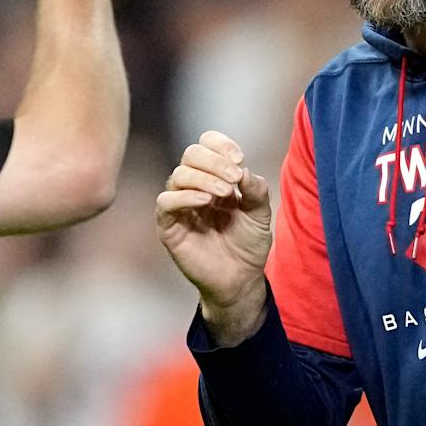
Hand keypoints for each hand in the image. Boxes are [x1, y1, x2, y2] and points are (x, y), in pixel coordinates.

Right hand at [155, 130, 272, 341]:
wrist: (240, 280)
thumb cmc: (248, 245)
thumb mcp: (260, 214)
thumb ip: (255, 190)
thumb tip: (243, 170)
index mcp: (215, 178)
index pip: (206, 145)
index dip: (220, 145)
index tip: (239, 158)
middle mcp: (194, 187)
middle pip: (190, 154)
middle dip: (214, 161)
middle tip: (234, 177)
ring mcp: (180, 207)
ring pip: (178, 175)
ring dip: (203, 178)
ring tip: (224, 193)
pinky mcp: (169, 227)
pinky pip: (165, 202)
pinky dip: (184, 196)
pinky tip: (205, 201)